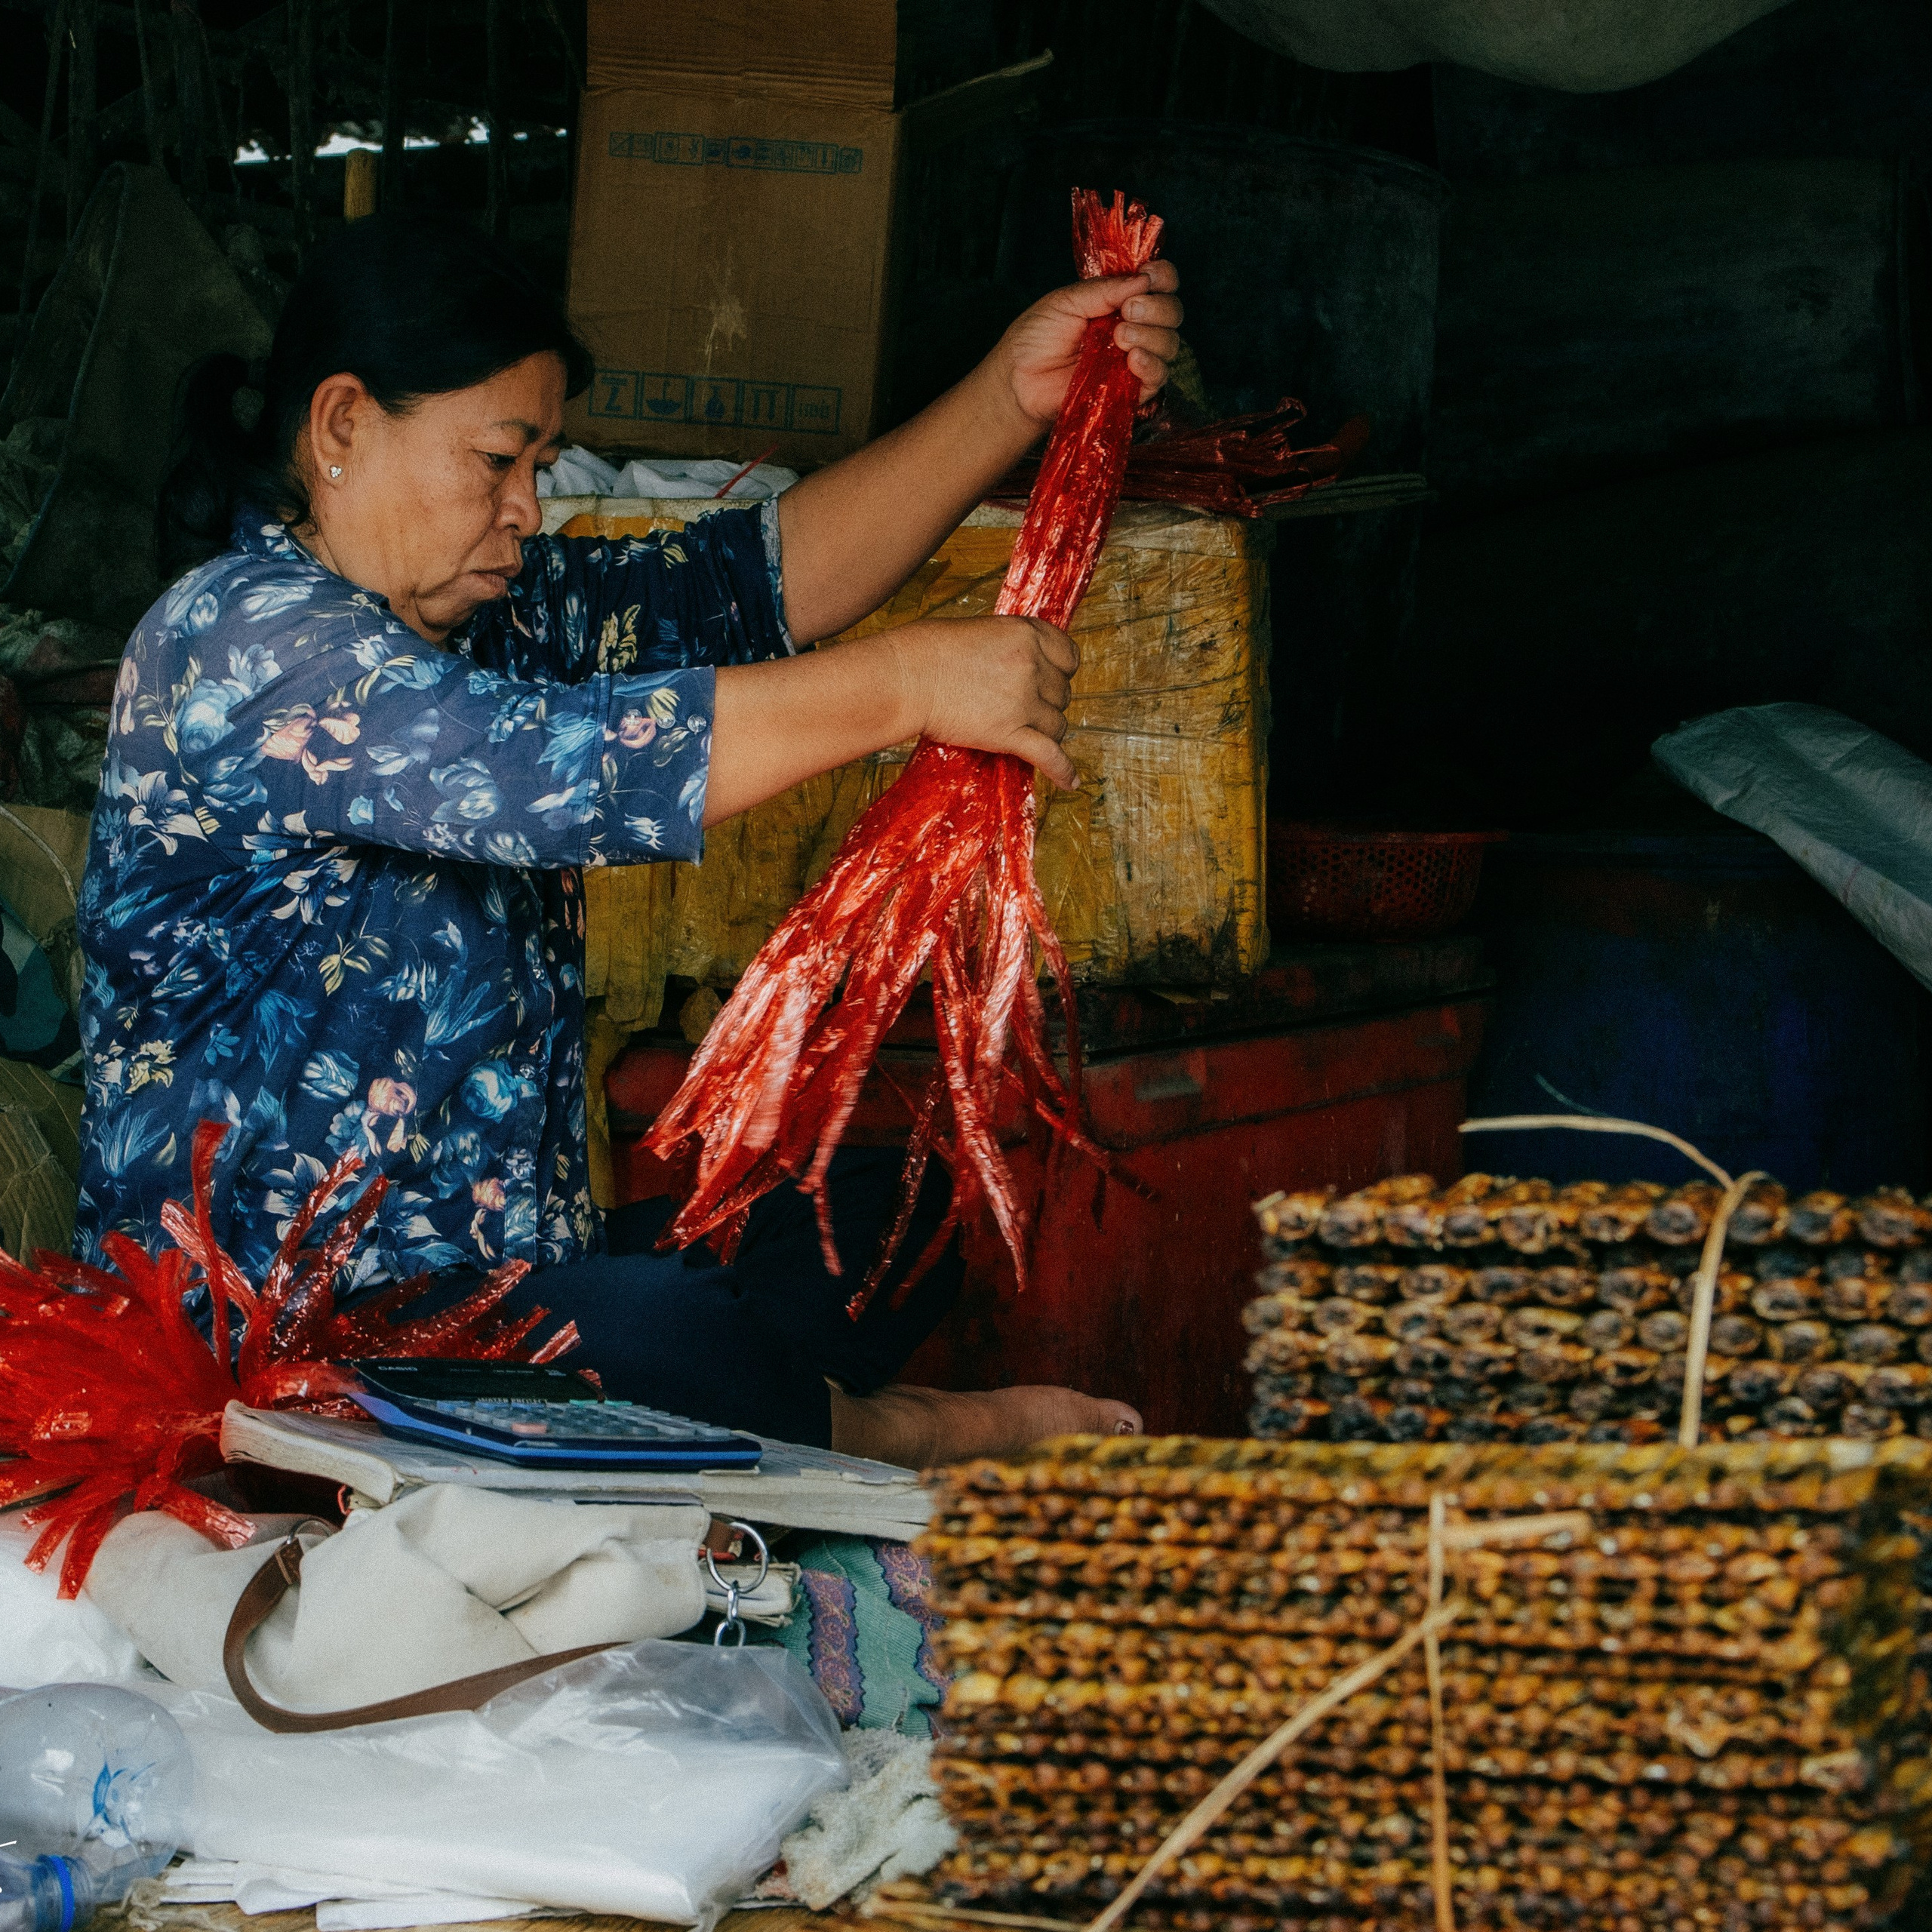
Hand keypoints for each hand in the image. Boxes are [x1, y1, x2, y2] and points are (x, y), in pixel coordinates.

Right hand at [889, 614, 1080, 788]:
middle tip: (1022, 707)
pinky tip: (1069, 783)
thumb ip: (1010, 647)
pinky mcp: (1009, 733)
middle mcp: (1032, 665)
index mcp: (1027, 634)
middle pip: (1062, 694)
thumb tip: (1021, 666)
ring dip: (1045, 731)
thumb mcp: (981, 632)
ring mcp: (1023, 700)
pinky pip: (1049, 755)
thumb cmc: (927, 651)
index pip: (1069, 657)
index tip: (1050, 679)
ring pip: (1058, 725)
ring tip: (1025, 733)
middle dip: (1047, 702)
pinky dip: (1062, 771)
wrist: (905, 677)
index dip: (1060, 672)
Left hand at [993, 261, 1183, 427]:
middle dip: (1157, 307)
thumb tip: (1143, 280)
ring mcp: (1134, 359)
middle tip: (1127, 312)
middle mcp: (1134, 327)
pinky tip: (1133, 360)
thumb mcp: (1065, 301)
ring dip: (1152, 336)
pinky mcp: (1131, 390)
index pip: (1160, 283)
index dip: (1163, 276)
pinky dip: (1152, 366)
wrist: (1018, 382)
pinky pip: (1159, 378)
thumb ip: (1103, 290)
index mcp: (1120, 300)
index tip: (1150, 275)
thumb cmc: (1035, 338)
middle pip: (1172, 312)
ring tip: (1120, 337)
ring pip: (1169, 344)